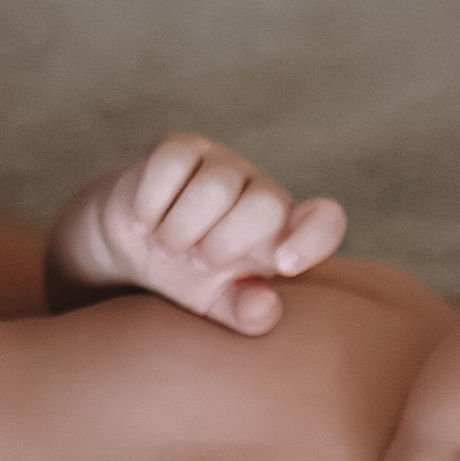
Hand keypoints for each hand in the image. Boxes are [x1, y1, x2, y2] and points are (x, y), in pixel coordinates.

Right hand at [48, 135, 345, 335]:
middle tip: (197, 261)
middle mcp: (259, 192)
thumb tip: (264, 308)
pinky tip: (147, 220)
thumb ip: (244, 313)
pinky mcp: (182, 147)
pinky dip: (152, 205)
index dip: (314, 238)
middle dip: (222, 244)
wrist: (135, 246)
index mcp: (281, 233)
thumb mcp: (217, 304)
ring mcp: (222, 164)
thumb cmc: (188, 276)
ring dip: (180, 230)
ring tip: (169, 244)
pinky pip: (171, 166)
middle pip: (265, 206)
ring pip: (215, 188)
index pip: (324, 222)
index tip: (282, 264)